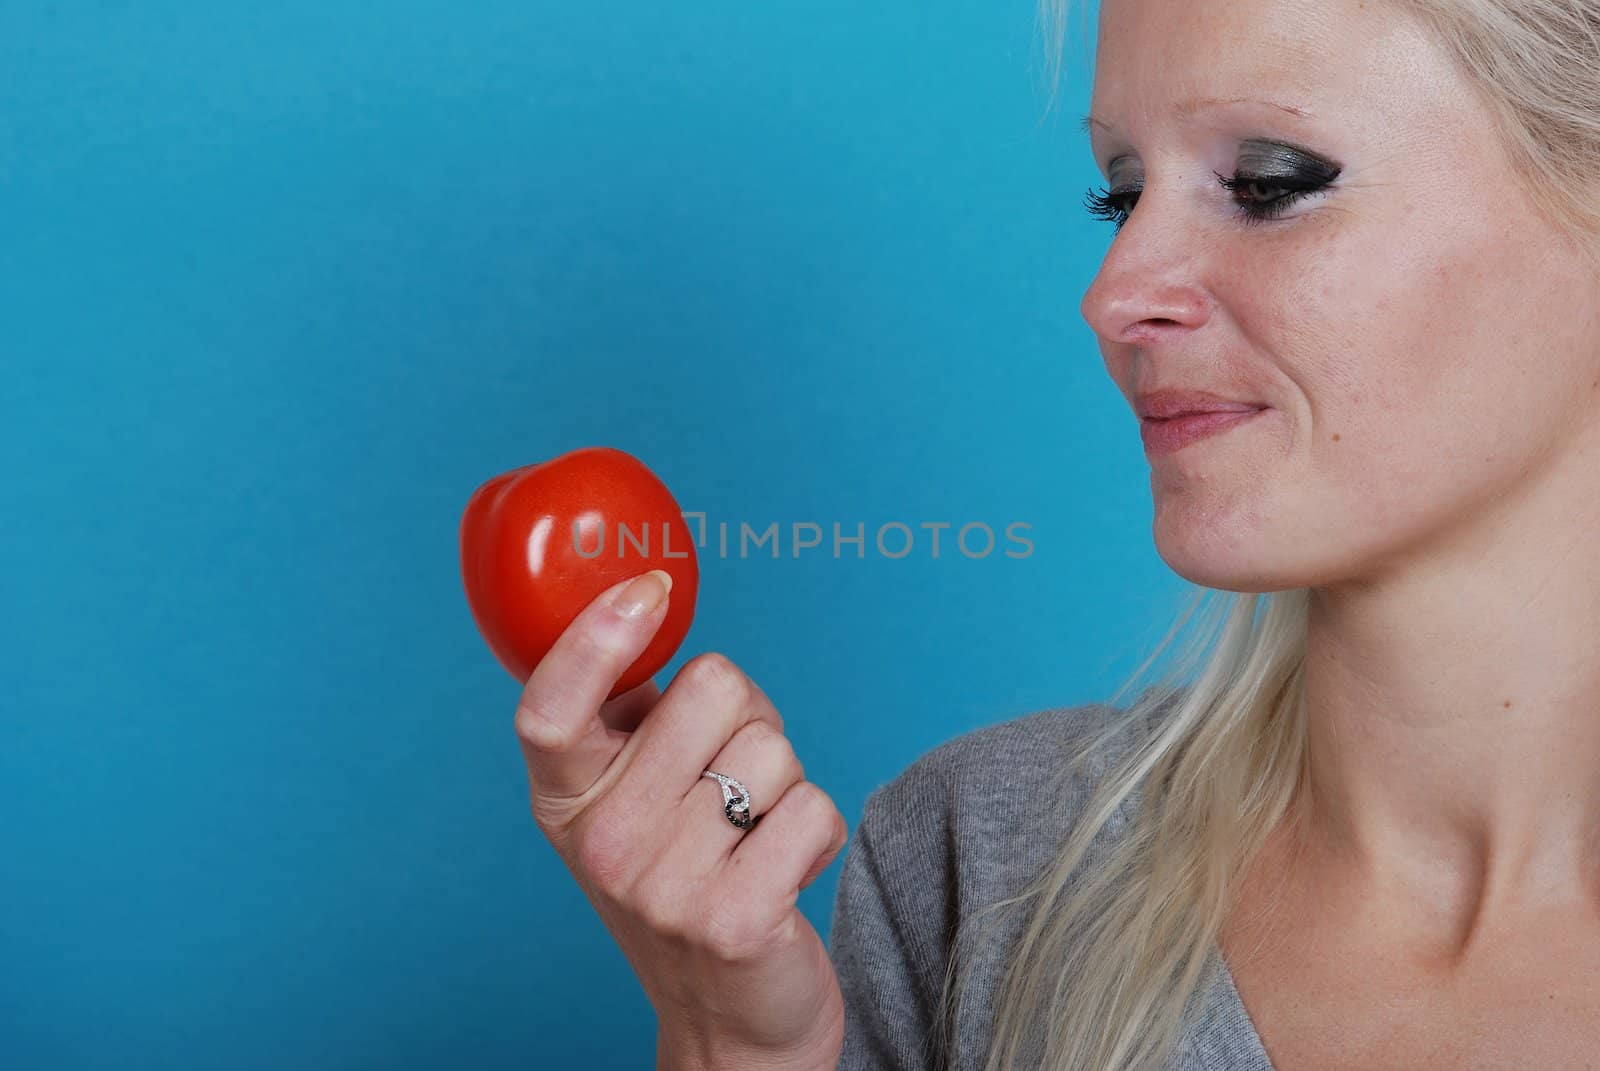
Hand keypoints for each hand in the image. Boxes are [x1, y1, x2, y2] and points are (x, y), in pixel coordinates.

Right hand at [515, 569, 849, 1069]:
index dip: (594, 636)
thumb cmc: (691, 879)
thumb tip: (649, 604)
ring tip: (755, 835)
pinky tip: (785, 870)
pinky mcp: (736, 922)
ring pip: (773, 747)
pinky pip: (814, 807)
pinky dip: (817, 831)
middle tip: (731, 776)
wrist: (729, 1020)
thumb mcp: (634, 801)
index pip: (549, 707)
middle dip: (746, 715)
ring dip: (785, 780)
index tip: (647, 588)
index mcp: (566, 800)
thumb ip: (633, 719)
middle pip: (710, 689)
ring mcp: (664, 888)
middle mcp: (604, 843)